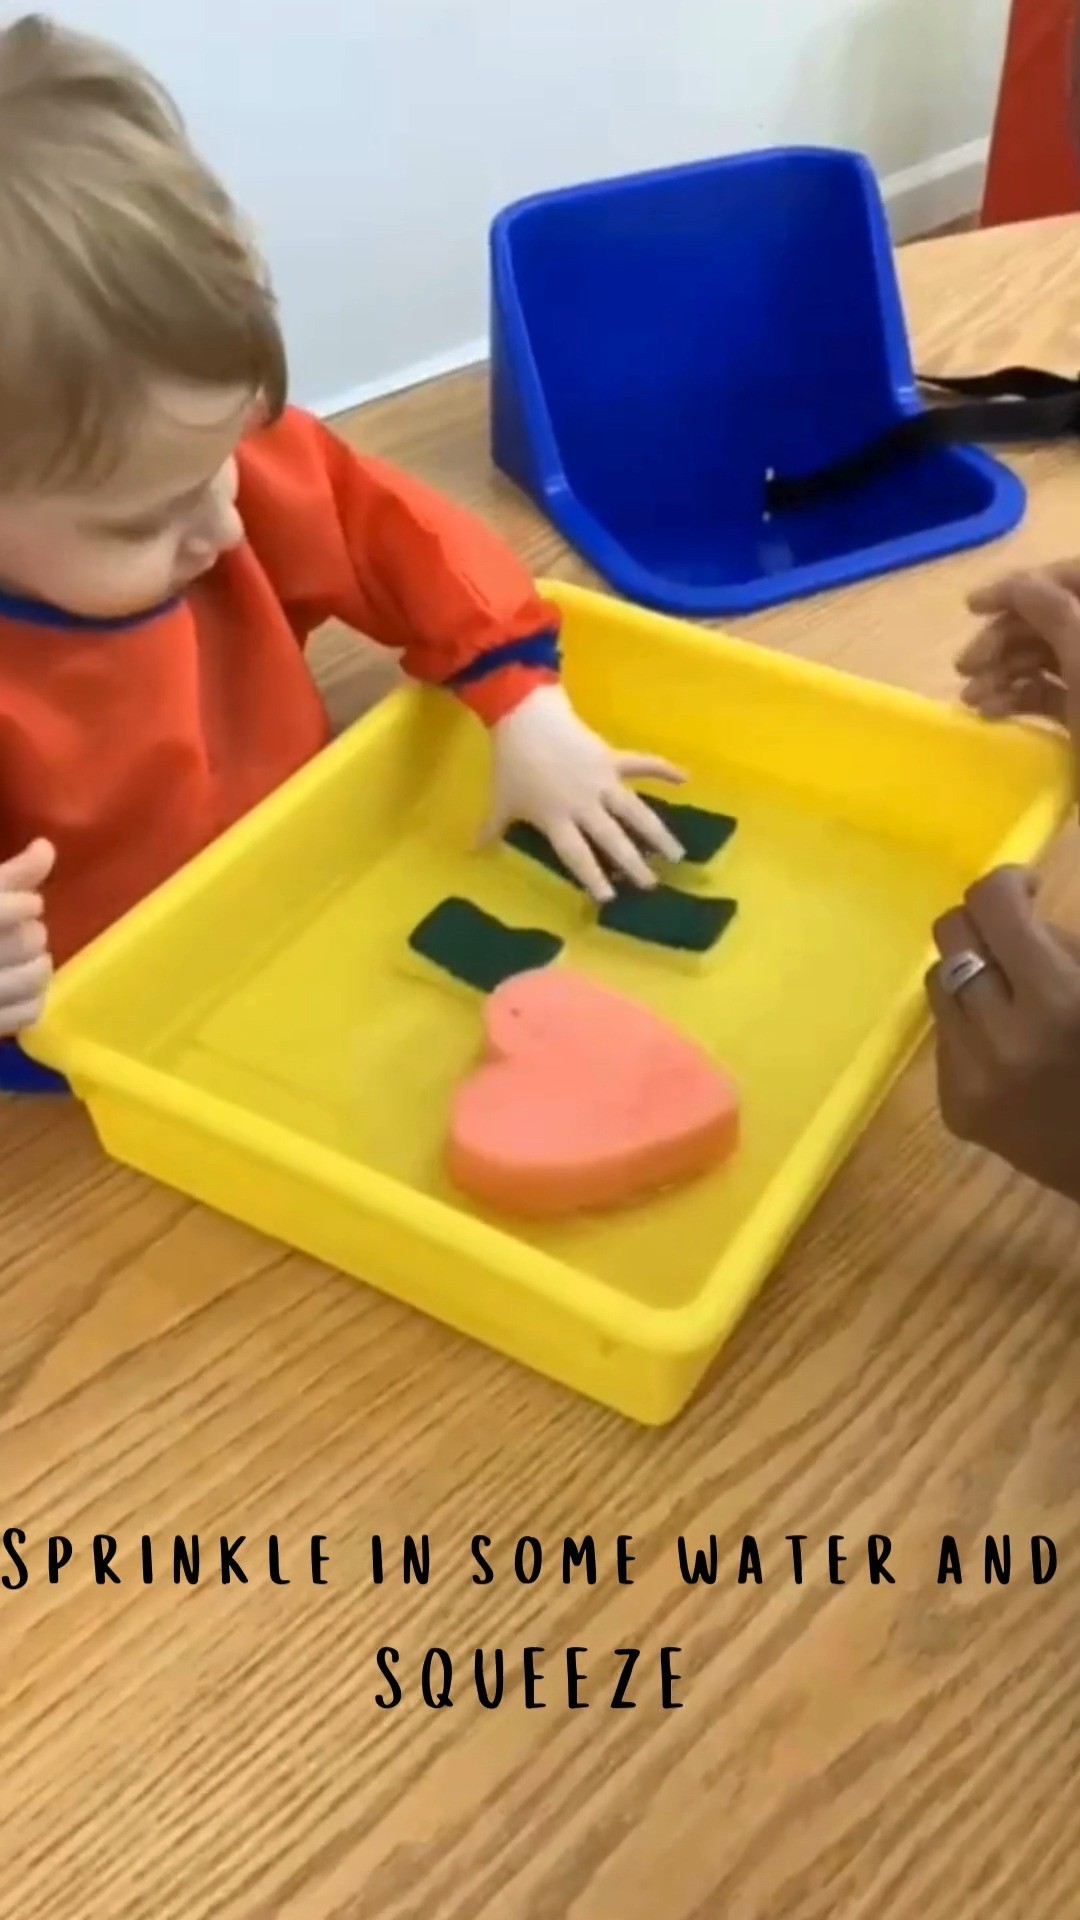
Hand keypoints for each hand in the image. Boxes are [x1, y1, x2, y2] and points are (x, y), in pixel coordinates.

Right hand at [0, 839, 54, 1037]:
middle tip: (16, 929)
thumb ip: (8, 875)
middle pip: (27, 940)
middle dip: (30, 930)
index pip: (6, 910)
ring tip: (21, 957)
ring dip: (37, 962)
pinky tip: (18, 986)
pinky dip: (33, 996)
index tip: (22, 903)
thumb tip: (46, 848)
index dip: (24, 903)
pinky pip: (29, 1012)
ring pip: (34, 976)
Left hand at [481, 685, 687, 900]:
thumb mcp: (500, 800)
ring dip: (656, 833)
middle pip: (612, 839)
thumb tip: (473, 850)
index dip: (592, 877)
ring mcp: (602, 781)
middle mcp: (584, 805)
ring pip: (635, 811)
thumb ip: (491, 828)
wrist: (525, 717)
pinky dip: (664, 769)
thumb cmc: (512, 764)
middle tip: (651, 885)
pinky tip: (686, 778)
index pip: (577, 855)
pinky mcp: (612, 758)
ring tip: (676, 854)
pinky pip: (642, 764)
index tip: (609, 898)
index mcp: (557, 819)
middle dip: (633, 864)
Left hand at [925, 866, 1079, 1200]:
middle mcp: (999, 1037)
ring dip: (970, 975)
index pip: (991, 904)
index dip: (1008, 883)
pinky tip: (1012, 1050)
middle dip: (983, 924)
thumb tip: (1019, 913)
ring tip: (1013, 997)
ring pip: (937, 984)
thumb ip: (1063, 945)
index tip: (1027, 892)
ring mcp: (968, 1077)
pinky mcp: (954, 1108)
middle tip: (1015, 938)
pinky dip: (972, 1028)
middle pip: (951, 935)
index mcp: (1055, 1000)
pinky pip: (944, 1038)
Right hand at [957, 562, 1079, 731]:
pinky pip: (1044, 693)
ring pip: (1042, 658)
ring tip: (970, 699)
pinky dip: (1014, 699)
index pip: (1070, 577)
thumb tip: (1016, 584)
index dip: (1021, 587)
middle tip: (964, 666)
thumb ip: (1051, 607)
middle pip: (1049, 618)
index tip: (972, 608)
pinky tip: (988, 714)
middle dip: (1003, 639)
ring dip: (1000, 673)